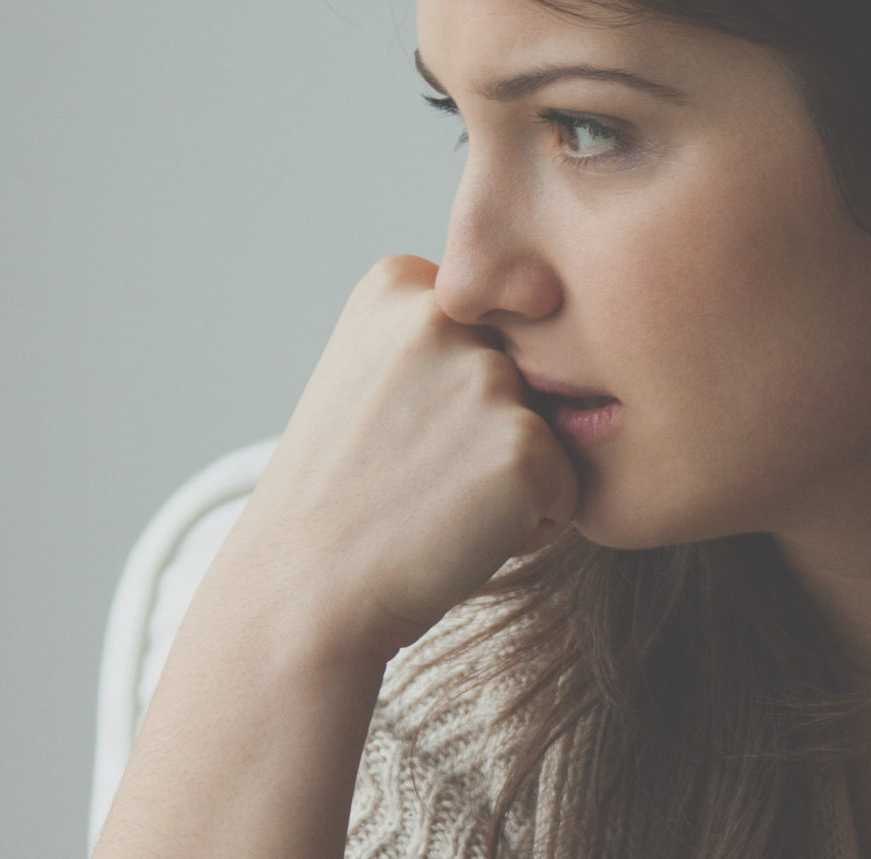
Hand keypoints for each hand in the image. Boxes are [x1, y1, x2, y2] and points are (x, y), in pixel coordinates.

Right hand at [216, 254, 580, 659]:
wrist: (303, 589)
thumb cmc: (344, 493)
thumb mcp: (369, 371)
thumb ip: (444, 333)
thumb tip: (546, 311)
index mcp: (398, 282)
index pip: (488, 324)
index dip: (454, 391)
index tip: (393, 428)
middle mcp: (445, 314)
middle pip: (526, 368)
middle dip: (491, 425)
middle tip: (414, 471)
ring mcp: (485, 377)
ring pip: (551, 424)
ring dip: (513, 472)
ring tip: (435, 500)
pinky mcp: (525, 445)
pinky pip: (567, 483)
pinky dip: (533, 521)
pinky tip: (460, 531)